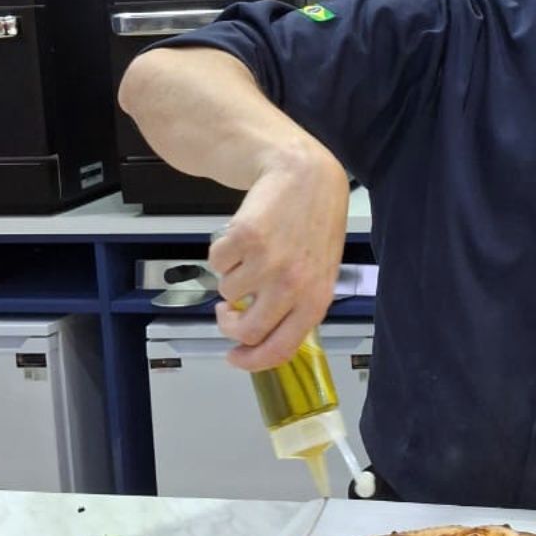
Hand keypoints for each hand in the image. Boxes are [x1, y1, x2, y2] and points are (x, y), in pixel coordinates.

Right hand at [208, 146, 349, 372]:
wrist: (305, 176)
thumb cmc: (314, 223)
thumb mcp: (319, 271)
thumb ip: (296, 306)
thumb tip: (260, 337)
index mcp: (315, 300)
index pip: (279, 349)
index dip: (251, 360)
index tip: (234, 357)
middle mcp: (292, 286)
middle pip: (246, 330)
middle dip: (229, 325)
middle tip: (227, 312)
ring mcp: (267, 262)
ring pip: (228, 292)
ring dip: (231, 278)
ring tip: (251, 254)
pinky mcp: (244, 238)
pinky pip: (216, 263)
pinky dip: (222, 253)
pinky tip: (243, 237)